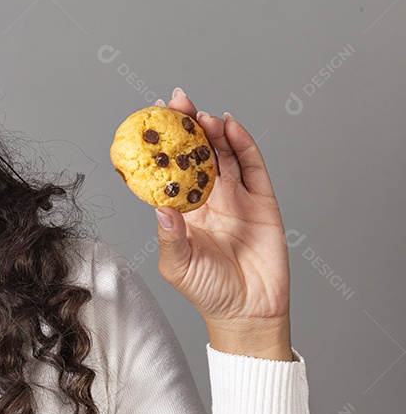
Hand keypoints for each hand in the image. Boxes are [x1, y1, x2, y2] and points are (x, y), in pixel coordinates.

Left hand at [152, 88, 292, 359]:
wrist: (248, 312)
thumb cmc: (207, 291)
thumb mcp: (178, 265)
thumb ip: (170, 237)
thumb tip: (160, 209)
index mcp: (184, 210)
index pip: (170, 169)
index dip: (163, 145)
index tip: (150, 120)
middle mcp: (209, 198)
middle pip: (198, 153)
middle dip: (187, 127)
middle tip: (176, 101)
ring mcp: (236, 197)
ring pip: (224, 154)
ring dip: (213, 132)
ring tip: (201, 115)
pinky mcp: (263, 202)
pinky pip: (253, 167)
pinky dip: (244, 145)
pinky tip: (231, 127)